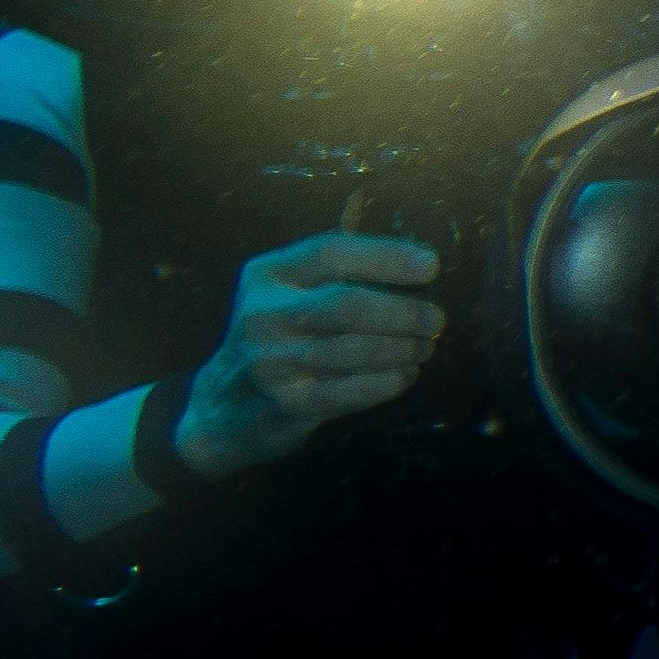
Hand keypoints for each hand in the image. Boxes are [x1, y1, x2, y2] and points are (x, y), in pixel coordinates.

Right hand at [173, 233, 446, 481]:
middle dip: (403, 313)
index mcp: (268, 274)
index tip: (432, 266)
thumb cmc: (279, 336)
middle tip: (435, 321)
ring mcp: (271, 361)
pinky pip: (353, 391)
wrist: (223, 405)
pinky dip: (389, 382)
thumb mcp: (289, 292)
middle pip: (348, 305)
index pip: (331, 253)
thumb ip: (338, 271)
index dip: (386, 256)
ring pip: (355, 350)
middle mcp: (263, 313)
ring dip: (403, 349)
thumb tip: (418, 258)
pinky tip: (404, 376)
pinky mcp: (286, 402)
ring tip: (423, 348)